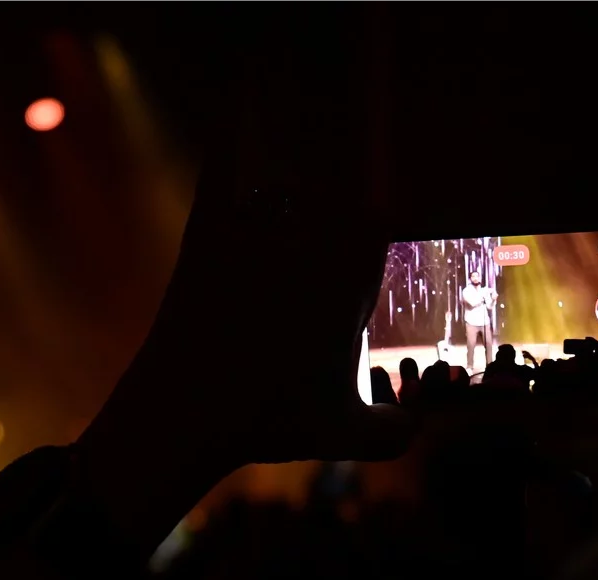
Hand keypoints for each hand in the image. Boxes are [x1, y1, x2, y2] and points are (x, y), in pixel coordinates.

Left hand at [75, 129, 410, 545]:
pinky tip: (234, 128)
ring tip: (299, 156)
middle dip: (344, 178)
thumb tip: (416, 429)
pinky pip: (225, 175)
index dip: (384, 211)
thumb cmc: (266, 423)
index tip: (384, 214)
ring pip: (285, 173)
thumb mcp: (339, 432)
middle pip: (337, 183)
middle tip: (337, 169)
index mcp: (347, 280)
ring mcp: (255, 233)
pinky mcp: (206, 235)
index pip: (383, 216)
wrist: (182, 413)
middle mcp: (306, 244)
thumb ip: (388, 432)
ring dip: (293, 162)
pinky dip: (231, 149)